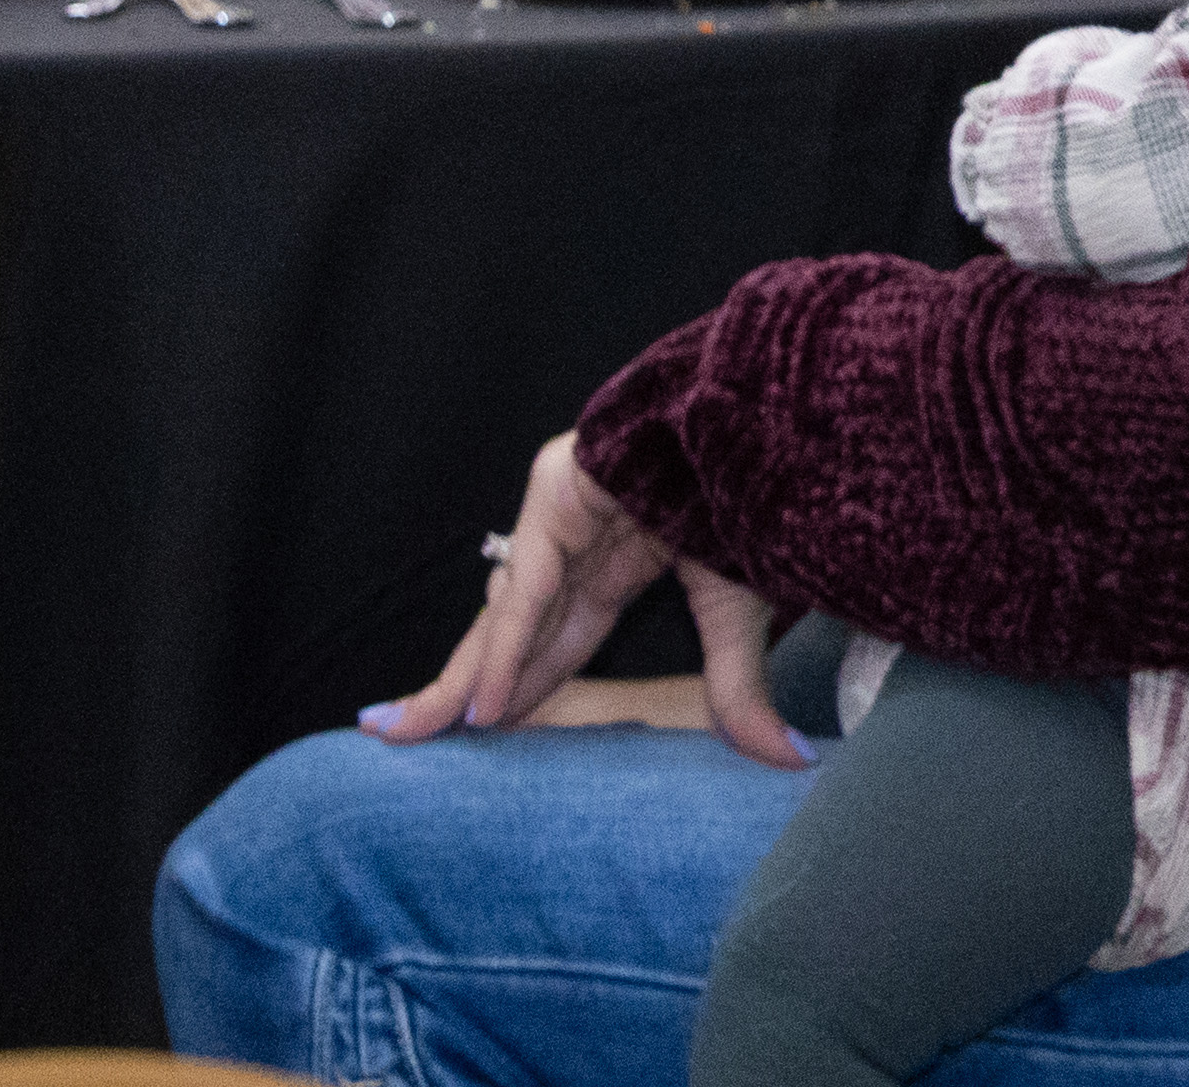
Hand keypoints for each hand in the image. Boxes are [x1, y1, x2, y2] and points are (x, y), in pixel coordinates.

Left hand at [375, 429, 806, 762]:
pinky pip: (530, 590)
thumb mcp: (739, 615)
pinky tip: (482, 708)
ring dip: (461, 677)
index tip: (489, 733)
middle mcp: (581, 536)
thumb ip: (738, 690)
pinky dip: (506, 650)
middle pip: (512, 628)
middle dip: (464, 685)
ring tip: (404, 732)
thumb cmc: (759, 502)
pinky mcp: (554, 493)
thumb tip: (791, 761)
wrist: (773, 428)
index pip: (559, 635)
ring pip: (504, 613)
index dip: (524, 684)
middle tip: (398, 736)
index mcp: (621, 556)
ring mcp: (561, 510)